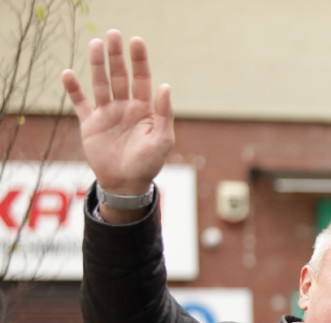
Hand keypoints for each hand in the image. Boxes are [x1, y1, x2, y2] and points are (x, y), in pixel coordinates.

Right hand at [61, 30, 173, 202]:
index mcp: (145, 109)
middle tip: (114, 34)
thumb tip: (165, 86)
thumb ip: (164, 113)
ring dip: (97, 65)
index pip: (142, 79)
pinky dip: (73, 89)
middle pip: (120, 75)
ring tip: (95, 44)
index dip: (139, 60)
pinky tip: (68, 73)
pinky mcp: (90, 124)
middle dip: (117, 56)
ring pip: (101, 84)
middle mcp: (126, 107)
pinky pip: (80, 103)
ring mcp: (107, 114)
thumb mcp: (162, 140)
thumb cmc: (149, 164)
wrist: (126, 184)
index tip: (136, 41)